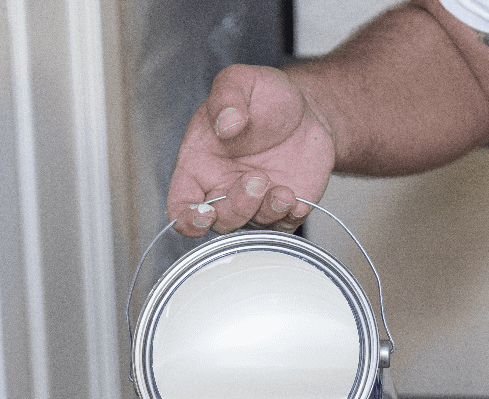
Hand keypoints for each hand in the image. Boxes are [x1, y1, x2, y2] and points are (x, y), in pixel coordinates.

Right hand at [167, 65, 335, 236]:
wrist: (306, 109)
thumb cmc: (265, 97)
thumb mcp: (242, 81)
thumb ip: (228, 96)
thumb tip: (226, 124)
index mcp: (200, 165)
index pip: (181, 205)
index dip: (188, 219)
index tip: (206, 212)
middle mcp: (223, 190)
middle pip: (220, 222)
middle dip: (239, 207)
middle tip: (258, 178)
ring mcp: (254, 204)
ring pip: (252, 228)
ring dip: (267, 213)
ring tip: (285, 191)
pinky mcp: (281, 210)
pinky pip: (283, 227)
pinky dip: (290, 219)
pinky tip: (299, 201)